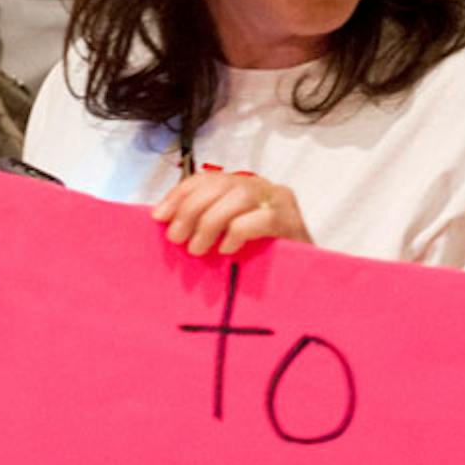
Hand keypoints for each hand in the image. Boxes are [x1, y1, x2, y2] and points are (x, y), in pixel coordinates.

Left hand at [154, 172, 309, 255]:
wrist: (304, 286)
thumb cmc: (263, 263)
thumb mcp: (227, 238)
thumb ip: (205, 224)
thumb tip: (166, 221)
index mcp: (245, 187)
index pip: (207, 179)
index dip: (180, 194)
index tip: (159, 216)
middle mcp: (264, 188)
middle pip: (220, 184)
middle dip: (191, 209)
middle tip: (177, 238)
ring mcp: (281, 203)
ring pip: (239, 196)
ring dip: (210, 222)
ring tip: (198, 250)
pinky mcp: (293, 223)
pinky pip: (261, 219)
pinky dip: (238, 232)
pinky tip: (227, 250)